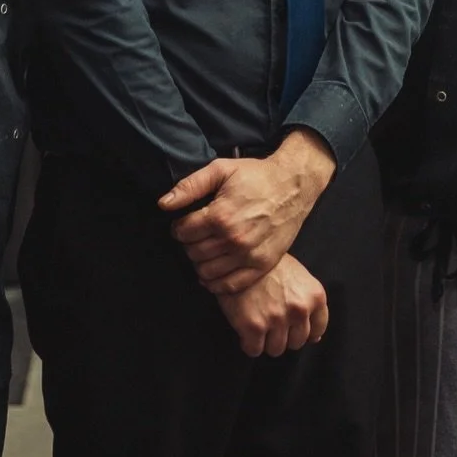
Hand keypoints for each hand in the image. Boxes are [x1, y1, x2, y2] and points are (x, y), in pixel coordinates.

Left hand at [160, 131, 335, 291]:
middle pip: (194, 253)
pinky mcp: (262, 265)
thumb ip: (190, 186)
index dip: (179, 228)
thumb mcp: (221, 170)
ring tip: (205, 251)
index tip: (183, 224)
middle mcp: (233, 239)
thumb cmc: (255, 175)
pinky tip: (214, 273)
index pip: (184, 232)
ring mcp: (249, 256)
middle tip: (194, 237)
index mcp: (220, 215)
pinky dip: (217, 284)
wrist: (292, 185)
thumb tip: (163, 204)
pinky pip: (231, 286)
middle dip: (188, 245)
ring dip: (200, 263)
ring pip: (208, 272)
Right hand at [217, 254, 329, 357]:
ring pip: (276, 349)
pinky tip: (245, 325)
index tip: (292, 324)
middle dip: (284, 334)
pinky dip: (248, 342)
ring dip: (266, 340)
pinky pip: (254, 350)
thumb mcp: (297, 276)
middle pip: (296, 343)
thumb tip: (315, 339)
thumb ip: (309, 304)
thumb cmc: (269, 265)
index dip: (303, 329)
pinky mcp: (254, 326)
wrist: (239, 253)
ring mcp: (277, 318)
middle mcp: (299, 309)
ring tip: (257, 319)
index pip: (318, 329)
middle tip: (270, 317)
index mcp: (314, 296)